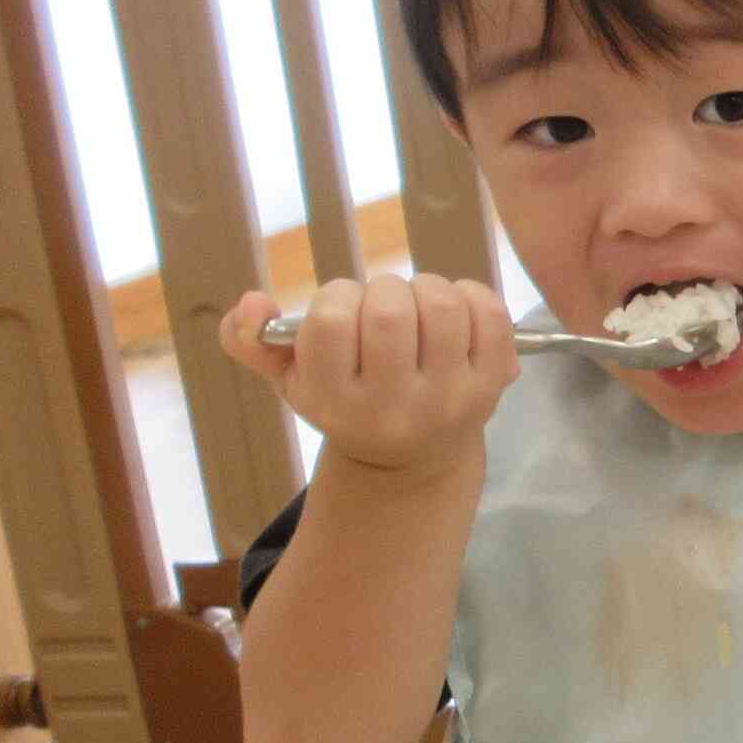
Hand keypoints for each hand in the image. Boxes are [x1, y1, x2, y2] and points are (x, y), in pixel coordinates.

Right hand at [221, 275, 516, 478]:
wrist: (412, 455)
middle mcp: (392, 407)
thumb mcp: (290, 379)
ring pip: (441, 306)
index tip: (342, 308)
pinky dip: (472, 295)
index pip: (330, 321)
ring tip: (417, 305)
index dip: (335, 296)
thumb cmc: (347, 400)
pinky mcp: (491, 386)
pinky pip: (490, 315)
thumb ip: (251, 341)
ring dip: (427, 287)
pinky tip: (456, 309)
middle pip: (389, 311)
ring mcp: (448, 398)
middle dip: (382, 290)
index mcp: (335, 401)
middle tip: (383, 305)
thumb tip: (251, 303)